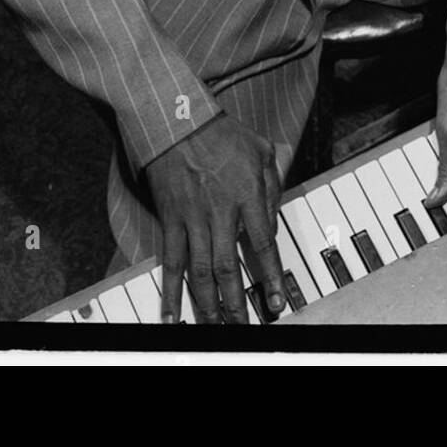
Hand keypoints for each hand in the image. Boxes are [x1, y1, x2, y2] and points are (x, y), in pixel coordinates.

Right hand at [144, 113, 285, 323]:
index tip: (276, 303)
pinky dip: (171, 290)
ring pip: (200, 272)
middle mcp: (220, 210)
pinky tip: (172, 313)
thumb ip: (273, 183)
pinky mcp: (171, 218)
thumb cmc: (222, 132)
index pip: (264, 245)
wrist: (177, 118)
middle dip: (236, 303)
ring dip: (208, 304)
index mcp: (248, 193)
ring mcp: (192, 217)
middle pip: (229, 268)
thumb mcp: (262, 148)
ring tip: (216, 328)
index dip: (271, 277)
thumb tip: (274, 218)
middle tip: (243, 328)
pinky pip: (171, 261)